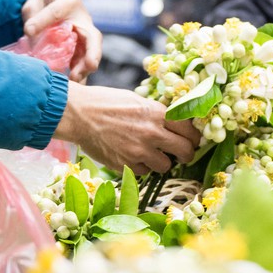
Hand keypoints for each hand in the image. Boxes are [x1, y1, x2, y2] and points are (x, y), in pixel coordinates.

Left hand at [23, 0, 102, 80]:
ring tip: (75, 79)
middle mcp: (82, 19)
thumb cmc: (43, 3)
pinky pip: (82, 62)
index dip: (44, 20)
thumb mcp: (34, 3)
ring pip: (90, 53)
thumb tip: (30, 32)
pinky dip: (79, 74)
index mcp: (69, 1)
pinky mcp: (80, 49)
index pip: (58, 10)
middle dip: (92, 52)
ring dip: (84, 67)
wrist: (50, 5)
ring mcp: (83, 36)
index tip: (29, 31)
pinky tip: (73, 85)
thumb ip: (34, 16)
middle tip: (89, 66)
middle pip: (92, 37)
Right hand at [53, 85, 198, 174]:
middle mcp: (152, 133)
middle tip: (182, 154)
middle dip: (186, 154)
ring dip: (162, 162)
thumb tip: (174, 123)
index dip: (194, 137)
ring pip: (165, 166)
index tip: (193, 140)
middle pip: (185, 151)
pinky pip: (144, 172)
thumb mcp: (136, 100)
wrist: (79, 115)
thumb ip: (157, 113)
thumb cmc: (105, 102)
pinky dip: (141, 167)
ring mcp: (139, 152)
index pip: (190, 130)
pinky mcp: (125, 165)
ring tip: (152, 154)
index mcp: (157, 114)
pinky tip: (133, 156)